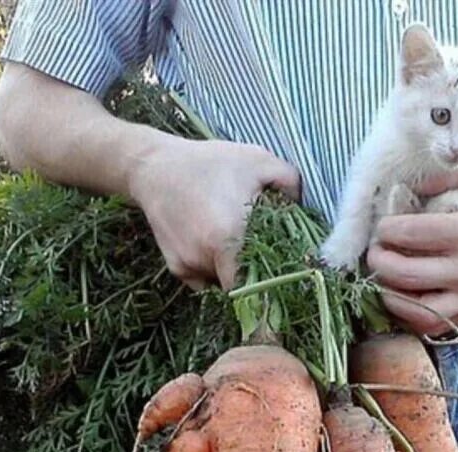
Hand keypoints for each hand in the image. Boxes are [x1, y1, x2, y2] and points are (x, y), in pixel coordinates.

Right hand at [129, 135, 300, 289]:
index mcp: (228, 238)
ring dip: (234, 268)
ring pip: (224, 283)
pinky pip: (205, 279)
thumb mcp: (256, 160)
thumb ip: (288, 182)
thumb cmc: (209, 163)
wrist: (153, 167)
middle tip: (263, 251)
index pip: (258, 285)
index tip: (284, 276)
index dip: (274, 284)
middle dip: (256, 274)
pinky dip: (213, 268)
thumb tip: (305, 207)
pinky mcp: (176, 268)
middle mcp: (205, 259)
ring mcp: (189, 266)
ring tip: (234, 238)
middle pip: (243, 285)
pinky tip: (213, 241)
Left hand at [367, 155, 457, 334]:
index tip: (382, 225)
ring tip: (383, 273)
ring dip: (388, 291)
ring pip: (414, 308)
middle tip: (375, 249)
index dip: (387, 229)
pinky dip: (406, 313)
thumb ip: (443, 174)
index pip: (413, 234)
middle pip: (407, 274)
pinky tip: (400, 293)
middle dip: (379, 260)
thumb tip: (402, 189)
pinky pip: (428, 325)